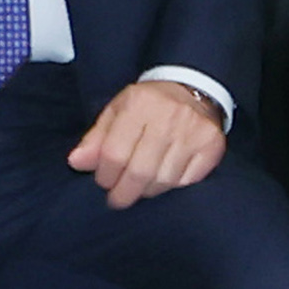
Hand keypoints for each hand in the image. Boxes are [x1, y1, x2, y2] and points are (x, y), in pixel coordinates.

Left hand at [67, 76, 229, 208]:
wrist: (191, 90)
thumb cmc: (147, 106)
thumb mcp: (116, 112)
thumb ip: (95, 139)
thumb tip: (76, 163)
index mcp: (139, 105)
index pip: (115, 153)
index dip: (105, 174)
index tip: (104, 182)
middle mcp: (169, 117)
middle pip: (140, 171)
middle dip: (124, 192)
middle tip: (118, 199)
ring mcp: (194, 131)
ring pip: (164, 180)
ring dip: (148, 190)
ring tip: (140, 186)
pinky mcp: (212, 145)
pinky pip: (187, 180)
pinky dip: (172, 185)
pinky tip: (163, 177)